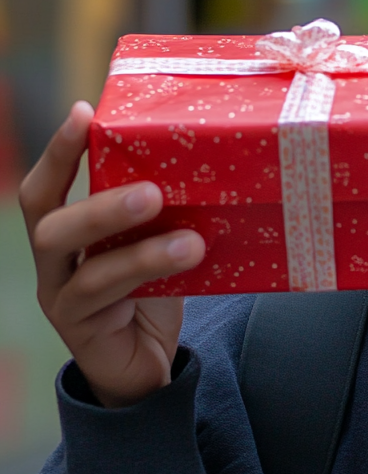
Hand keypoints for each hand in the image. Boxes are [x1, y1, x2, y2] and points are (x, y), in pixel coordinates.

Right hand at [20, 101, 205, 407]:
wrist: (146, 362)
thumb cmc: (152, 285)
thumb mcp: (155, 236)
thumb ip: (164, 204)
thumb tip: (215, 148)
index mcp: (65, 229)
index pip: (46, 185)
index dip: (59, 149)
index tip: (84, 112)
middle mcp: (53, 262)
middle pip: (49, 224)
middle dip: (100, 204)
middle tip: (151, 192)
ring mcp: (63, 299)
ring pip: (88, 270)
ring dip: (142, 250)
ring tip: (189, 240)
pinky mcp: (82, 332)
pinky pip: (109, 302)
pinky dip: (149, 277)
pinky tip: (188, 260)